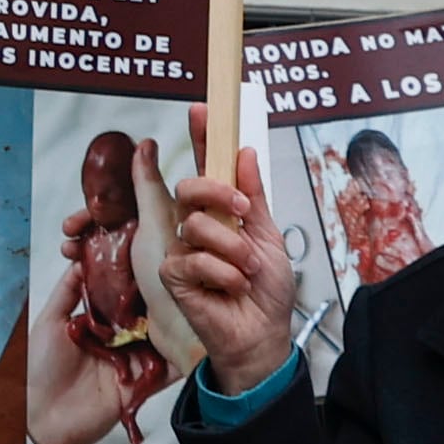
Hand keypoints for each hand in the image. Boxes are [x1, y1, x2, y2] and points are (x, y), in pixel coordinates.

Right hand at [157, 159, 303, 394]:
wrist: (263, 333)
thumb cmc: (265, 292)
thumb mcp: (270, 236)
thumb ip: (254, 196)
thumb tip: (244, 152)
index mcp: (221, 212)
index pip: (207, 168)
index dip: (202, 138)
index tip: (203, 109)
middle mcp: (198, 227)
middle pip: (190, 187)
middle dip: (217, 193)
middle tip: (241, 213)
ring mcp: (182, 249)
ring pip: (195, 225)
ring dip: (232, 249)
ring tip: (246, 270)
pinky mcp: (173, 276)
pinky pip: (192, 259)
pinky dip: (222, 273)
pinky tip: (231, 288)